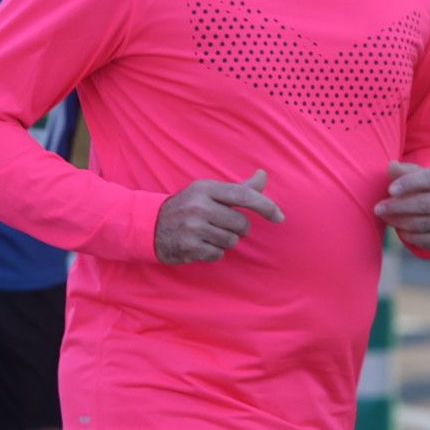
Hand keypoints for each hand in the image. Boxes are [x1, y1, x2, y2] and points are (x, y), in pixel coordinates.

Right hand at [155, 169, 283, 263]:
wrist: (150, 224)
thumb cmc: (188, 206)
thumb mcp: (209, 192)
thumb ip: (239, 188)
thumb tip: (263, 175)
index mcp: (206, 188)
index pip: (244, 196)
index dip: (266, 206)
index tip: (280, 217)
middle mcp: (200, 206)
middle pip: (241, 224)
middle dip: (238, 228)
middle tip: (222, 225)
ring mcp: (193, 227)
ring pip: (231, 241)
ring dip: (225, 241)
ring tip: (208, 234)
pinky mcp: (189, 247)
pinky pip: (218, 255)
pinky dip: (213, 252)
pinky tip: (200, 244)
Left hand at [376, 160, 429, 253]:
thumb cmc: (422, 186)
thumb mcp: (414, 174)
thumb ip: (402, 170)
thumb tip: (392, 166)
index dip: (409, 184)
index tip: (390, 190)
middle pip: (426, 204)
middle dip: (399, 206)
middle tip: (378, 208)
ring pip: (424, 223)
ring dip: (400, 222)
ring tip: (385, 217)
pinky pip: (427, 240)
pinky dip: (410, 236)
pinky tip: (399, 229)